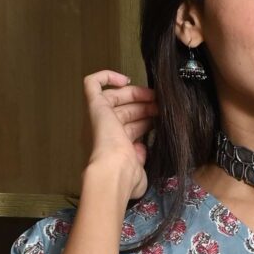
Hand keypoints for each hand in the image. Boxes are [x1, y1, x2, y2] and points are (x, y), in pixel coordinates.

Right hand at [83, 68, 156, 201]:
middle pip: (125, 110)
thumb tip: (141, 148)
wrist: (114, 172)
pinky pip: (92, 84)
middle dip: (145, 105)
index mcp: (116, 146)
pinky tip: (125, 79)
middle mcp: (106, 131)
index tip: (161, 118)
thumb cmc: (127, 176)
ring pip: (114, 96)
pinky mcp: (95, 106)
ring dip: (136, 93)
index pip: (131, 126)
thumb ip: (141, 159)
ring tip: (155, 96)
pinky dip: (106, 76)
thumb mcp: (140, 170)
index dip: (146, 120)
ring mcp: (99, 117)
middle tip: (162, 105)